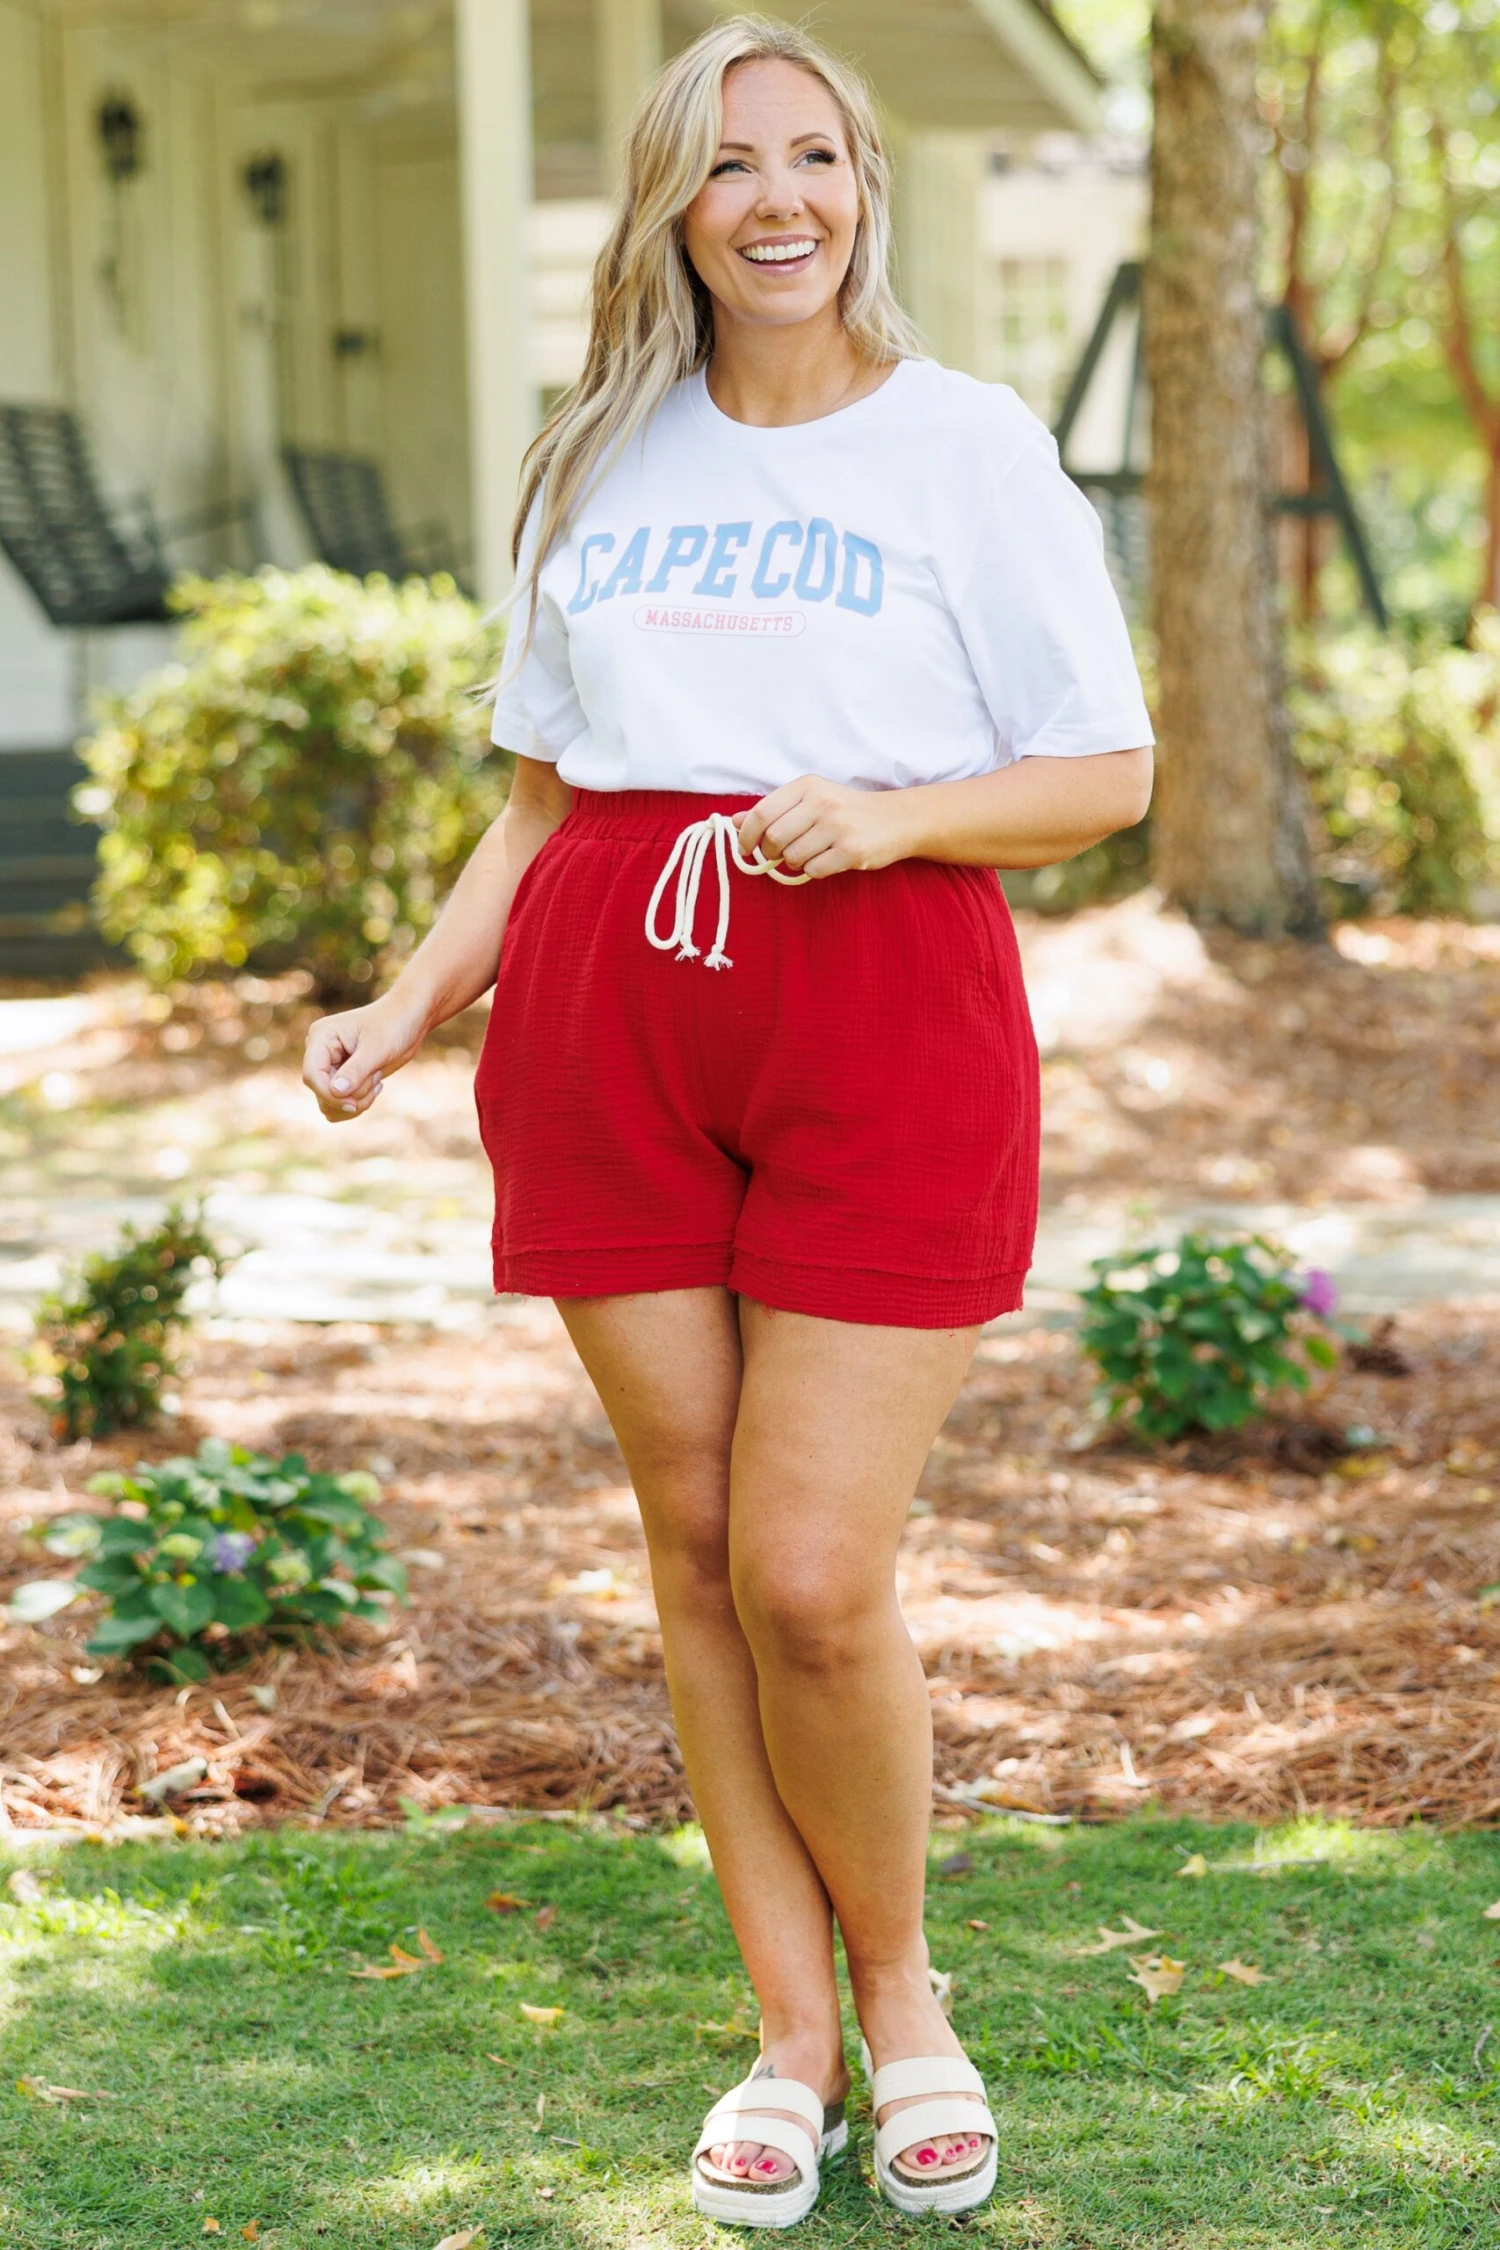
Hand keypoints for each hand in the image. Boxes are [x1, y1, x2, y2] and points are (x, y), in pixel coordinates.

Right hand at [302, 993, 427, 1122]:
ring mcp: (330, 1067)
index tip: (354, 1104)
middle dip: (350, 1097)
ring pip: (329, 1103)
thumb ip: (355, 1071)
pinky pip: (340, 1104)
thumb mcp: (377, 1048)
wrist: (407, 1021)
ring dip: (356, 1102)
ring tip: (377, 1081)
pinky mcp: (342, 1078)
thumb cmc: (393, 1026)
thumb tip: (335, 1092)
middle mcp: (320, 1053)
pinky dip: (358, 1103)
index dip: (329, 1094)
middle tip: (376, 1080)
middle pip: (321, 1092)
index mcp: (321, 1037)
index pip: (312, 1075)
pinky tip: (376, 1085)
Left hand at [734, 776, 914, 877]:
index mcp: (807, 786)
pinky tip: (826, 859)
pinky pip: (813, 870)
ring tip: (810, 853)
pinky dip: (813, 870)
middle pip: (774, 839)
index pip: (762, 813)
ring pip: (792, 857)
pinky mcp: (851, 851)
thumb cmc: (846, 810)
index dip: (746, 835)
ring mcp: (838, 827)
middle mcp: (822, 803)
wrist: (895, 819)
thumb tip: (735, 821)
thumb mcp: (809, 800)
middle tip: (780, 854)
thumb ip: (772, 810)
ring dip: (794, 862)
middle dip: (771, 853)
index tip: (745, 848)